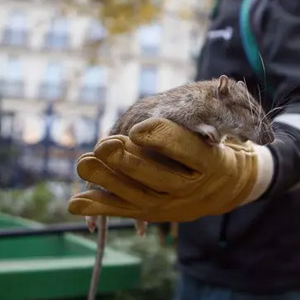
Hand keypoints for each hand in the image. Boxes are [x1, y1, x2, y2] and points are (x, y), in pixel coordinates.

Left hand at [68, 118, 273, 221]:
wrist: (226, 187)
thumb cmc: (216, 148)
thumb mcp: (220, 129)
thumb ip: (205, 115)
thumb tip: (216, 86)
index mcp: (211, 163)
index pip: (186, 149)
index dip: (161, 138)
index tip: (138, 128)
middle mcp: (192, 188)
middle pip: (159, 178)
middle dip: (129, 162)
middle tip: (103, 145)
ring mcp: (172, 205)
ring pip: (137, 196)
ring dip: (107, 180)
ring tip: (83, 162)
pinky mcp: (154, 213)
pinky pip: (125, 211)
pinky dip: (99, 207)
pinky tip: (74, 203)